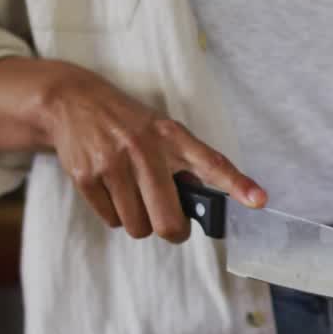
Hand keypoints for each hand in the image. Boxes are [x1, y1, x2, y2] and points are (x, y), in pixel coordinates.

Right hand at [26, 59, 265, 239]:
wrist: (73, 102)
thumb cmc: (128, 123)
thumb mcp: (161, 130)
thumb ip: (184, 163)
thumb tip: (201, 205)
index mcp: (172, 135)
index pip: (211, 163)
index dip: (237, 184)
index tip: (259, 200)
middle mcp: (144, 148)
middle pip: (168, 220)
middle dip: (174, 231)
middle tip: (172, 225)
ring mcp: (113, 163)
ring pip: (138, 227)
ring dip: (140, 222)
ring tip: (134, 196)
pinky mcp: (86, 177)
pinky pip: (112, 221)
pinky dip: (115, 215)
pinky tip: (112, 190)